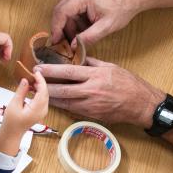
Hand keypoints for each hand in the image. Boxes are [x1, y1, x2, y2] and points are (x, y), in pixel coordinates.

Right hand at [0, 71, 49, 155]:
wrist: (12, 133)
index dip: (40, 80)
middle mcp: (43, 110)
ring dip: (39, 87)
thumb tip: (25, 79)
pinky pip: (42, 99)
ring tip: (31, 79)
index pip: (42, 91)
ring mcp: (43, 111)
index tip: (36, 71)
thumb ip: (21, 91)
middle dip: (40, 82)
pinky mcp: (40, 111)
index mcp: (37, 109)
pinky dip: (38, 92)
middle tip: (32, 73)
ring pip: (45, 95)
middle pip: (45, 93)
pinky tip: (32, 88)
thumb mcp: (14, 104)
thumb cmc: (11, 120)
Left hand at [38, 58, 160, 126]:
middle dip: (44, 86)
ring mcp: (91, 105)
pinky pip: (72, 110)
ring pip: (64, 102)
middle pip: (62, 89)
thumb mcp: (111, 67)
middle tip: (31, 83)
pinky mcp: (92, 115)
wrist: (141, 104)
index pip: (68, 71)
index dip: (51, 70)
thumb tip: (76, 57)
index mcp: (95, 75)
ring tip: (36, 93)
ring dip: (49, 98)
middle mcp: (91, 91)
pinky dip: (61, 105)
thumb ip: (92, 62)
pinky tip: (53, 102)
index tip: (38, 68)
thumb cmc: (128, 83)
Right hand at [50, 0, 137, 47]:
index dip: (56, 28)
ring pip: (66, 13)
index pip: (60, 12)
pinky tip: (82, 32)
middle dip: (61, 29)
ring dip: (69, 27)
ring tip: (76, 41)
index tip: (55, 42)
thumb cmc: (122, 9)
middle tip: (63, 44)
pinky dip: (75, 23)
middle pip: (60, 12)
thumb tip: (73, 47)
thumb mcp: (106, 27)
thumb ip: (88, 37)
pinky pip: (73, 12)